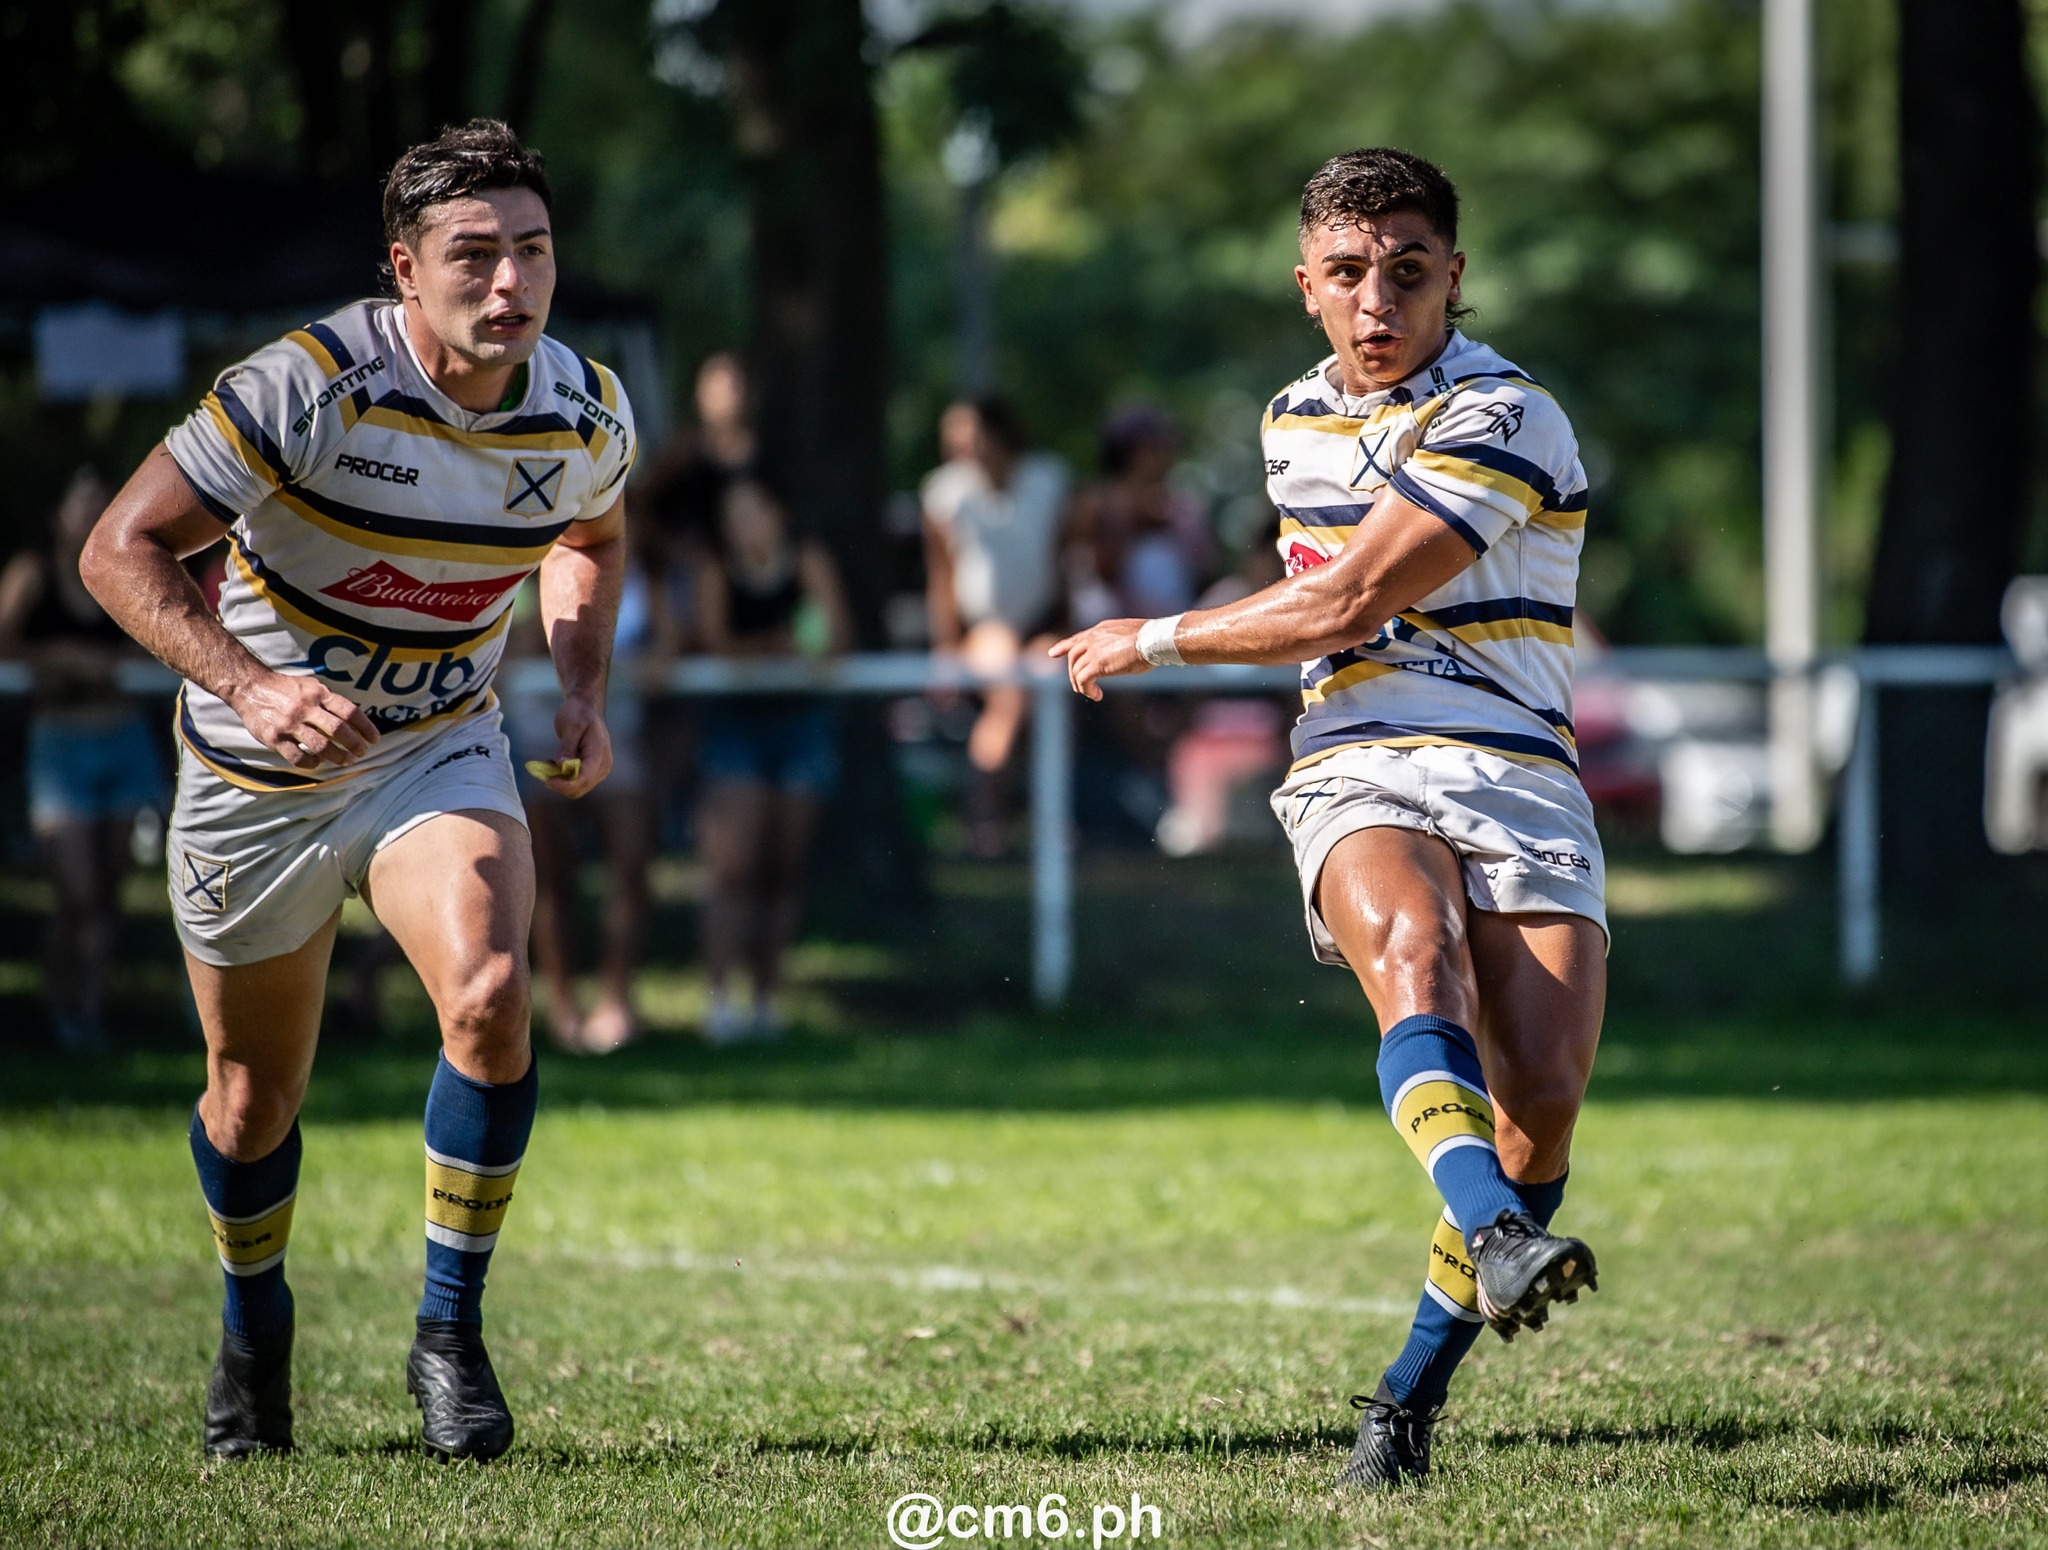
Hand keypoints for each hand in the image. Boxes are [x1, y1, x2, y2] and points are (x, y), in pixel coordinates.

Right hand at [224, 671, 380, 769]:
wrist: (249, 687)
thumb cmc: (285, 688)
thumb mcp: (310, 686)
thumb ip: (329, 700)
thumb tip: (354, 718)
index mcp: (318, 693)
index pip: (350, 711)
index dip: (366, 727)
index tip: (375, 739)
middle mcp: (305, 708)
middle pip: (339, 730)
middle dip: (355, 745)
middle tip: (361, 752)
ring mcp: (290, 724)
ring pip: (321, 747)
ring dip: (338, 757)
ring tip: (346, 760)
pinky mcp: (274, 738)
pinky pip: (298, 757)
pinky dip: (312, 763)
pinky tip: (318, 763)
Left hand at [547, 693, 612, 797]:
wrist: (587, 706)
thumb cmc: (579, 713)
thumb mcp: (571, 726)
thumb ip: (567, 747)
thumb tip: (562, 766)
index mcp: (599, 754)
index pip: (585, 778)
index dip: (566, 784)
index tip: (548, 781)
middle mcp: (602, 765)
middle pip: (581, 787)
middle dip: (561, 784)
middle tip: (543, 769)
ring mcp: (598, 769)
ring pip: (578, 788)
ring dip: (561, 781)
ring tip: (548, 763)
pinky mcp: (591, 769)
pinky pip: (576, 782)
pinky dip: (563, 777)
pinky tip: (554, 763)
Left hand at [1048, 619, 1149, 700]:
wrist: (1154, 640)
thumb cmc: (1152, 640)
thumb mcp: (1131, 637)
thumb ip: (1119, 644)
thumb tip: (1122, 656)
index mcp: (1102, 629)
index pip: (1078, 638)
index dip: (1064, 646)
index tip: (1054, 653)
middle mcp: (1094, 637)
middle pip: (1073, 655)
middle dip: (1073, 672)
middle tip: (1078, 686)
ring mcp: (1094, 650)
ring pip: (1076, 670)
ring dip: (1081, 685)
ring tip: (1091, 693)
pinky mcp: (1097, 664)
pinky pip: (1083, 679)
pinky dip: (1087, 690)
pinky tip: (1097, 696)